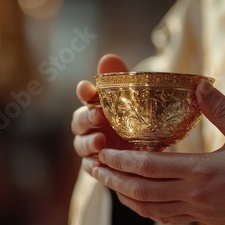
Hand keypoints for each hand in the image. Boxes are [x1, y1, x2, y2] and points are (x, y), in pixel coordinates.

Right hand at [71, 54, 132, 173]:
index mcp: (96, 105)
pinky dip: (92, 165)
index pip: (85, 95)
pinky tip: (99, 164)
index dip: (84, 91)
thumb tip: (108, 58)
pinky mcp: (95, 165)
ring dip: (88, 143)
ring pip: (80, 145)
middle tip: (99, 116)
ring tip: (100, 142)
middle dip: (87, 118)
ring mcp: (90, 146)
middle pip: (79, 120)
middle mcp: (89, 125)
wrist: (145, 151)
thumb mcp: (133, 101)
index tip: (86, 88)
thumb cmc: (135, 120)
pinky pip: (88, 166)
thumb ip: (120, 81)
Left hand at [93, 81, 224, 224]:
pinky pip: (167, 219)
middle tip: (94, 168)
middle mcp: (195, 194)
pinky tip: (137, 202)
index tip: (103, 152)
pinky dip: (146, 210)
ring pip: (151, 208)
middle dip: (114, 179)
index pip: (151, 166)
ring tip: (107, 184)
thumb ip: (220, 108)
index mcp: (202, 170)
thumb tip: (199, 84)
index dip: (122, 161)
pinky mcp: (203, 219)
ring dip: (125, 196)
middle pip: (143, 190)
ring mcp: (198, 210)